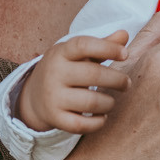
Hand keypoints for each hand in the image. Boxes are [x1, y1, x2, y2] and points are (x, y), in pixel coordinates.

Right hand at [18, 32, 132, 133]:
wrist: (33, 96)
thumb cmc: (66, 70)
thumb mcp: (78, 54)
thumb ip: (102, 45)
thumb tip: (124, 34)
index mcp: (61, 53)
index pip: (83, 45)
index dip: (107, 47)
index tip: (125, 54)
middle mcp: (54, 73)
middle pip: (93, 75)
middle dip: (117, 80)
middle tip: (126, 84)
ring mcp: (53, 97)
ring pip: (91, 102)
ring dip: (109, 103)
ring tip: (111, 101)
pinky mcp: (55, 118)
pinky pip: (81, 125)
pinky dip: (98, 122)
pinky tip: (102, 116)